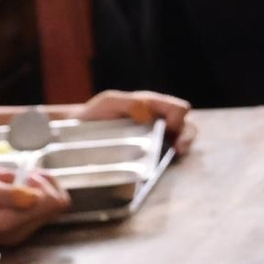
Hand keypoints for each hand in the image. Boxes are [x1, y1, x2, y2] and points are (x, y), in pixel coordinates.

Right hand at [0, 171, 70, 247]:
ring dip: (25, 185)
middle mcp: (20, 233)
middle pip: (53, 204)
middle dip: (38, 182)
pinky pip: (26, 208)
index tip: (25, 174)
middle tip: (13, 173)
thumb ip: (11, 194)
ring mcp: (16, 233)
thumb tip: (37, 196)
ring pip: (40, 204)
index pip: (55, 203)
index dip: (46, 183)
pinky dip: (17, 193)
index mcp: (14, 224)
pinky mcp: (10, 229)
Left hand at [76, 90, 192, 153]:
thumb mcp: (109, 102)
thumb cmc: (95, 113)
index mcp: (151, 105)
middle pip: (186, 124)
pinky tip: (165, 161)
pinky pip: (168, 152)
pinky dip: (171, 156)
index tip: (168, 128)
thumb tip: (150, 114)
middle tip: (179, 148)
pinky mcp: (150, 152)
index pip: (178, 108)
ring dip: (184, 145)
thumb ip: (130, 102)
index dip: (178, 117)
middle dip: (187, 136)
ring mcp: (155, 136)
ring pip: (182, 138)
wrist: (75, 131)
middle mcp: (158, 119)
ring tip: (176, 154)